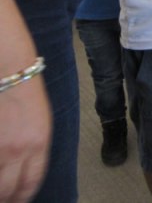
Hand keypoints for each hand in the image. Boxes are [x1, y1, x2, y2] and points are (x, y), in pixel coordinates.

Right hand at [0, 76, 50, 202]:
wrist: (9, 69)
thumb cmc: (25, 93)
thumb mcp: (40, 122)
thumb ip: (34, 148)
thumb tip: (21, 172)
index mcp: (39, 144)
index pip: (31, 182)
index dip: (22, 197)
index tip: (17, 202)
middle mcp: (17, 149)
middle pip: (8, 188)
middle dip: (3, 198)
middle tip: (2, 199)